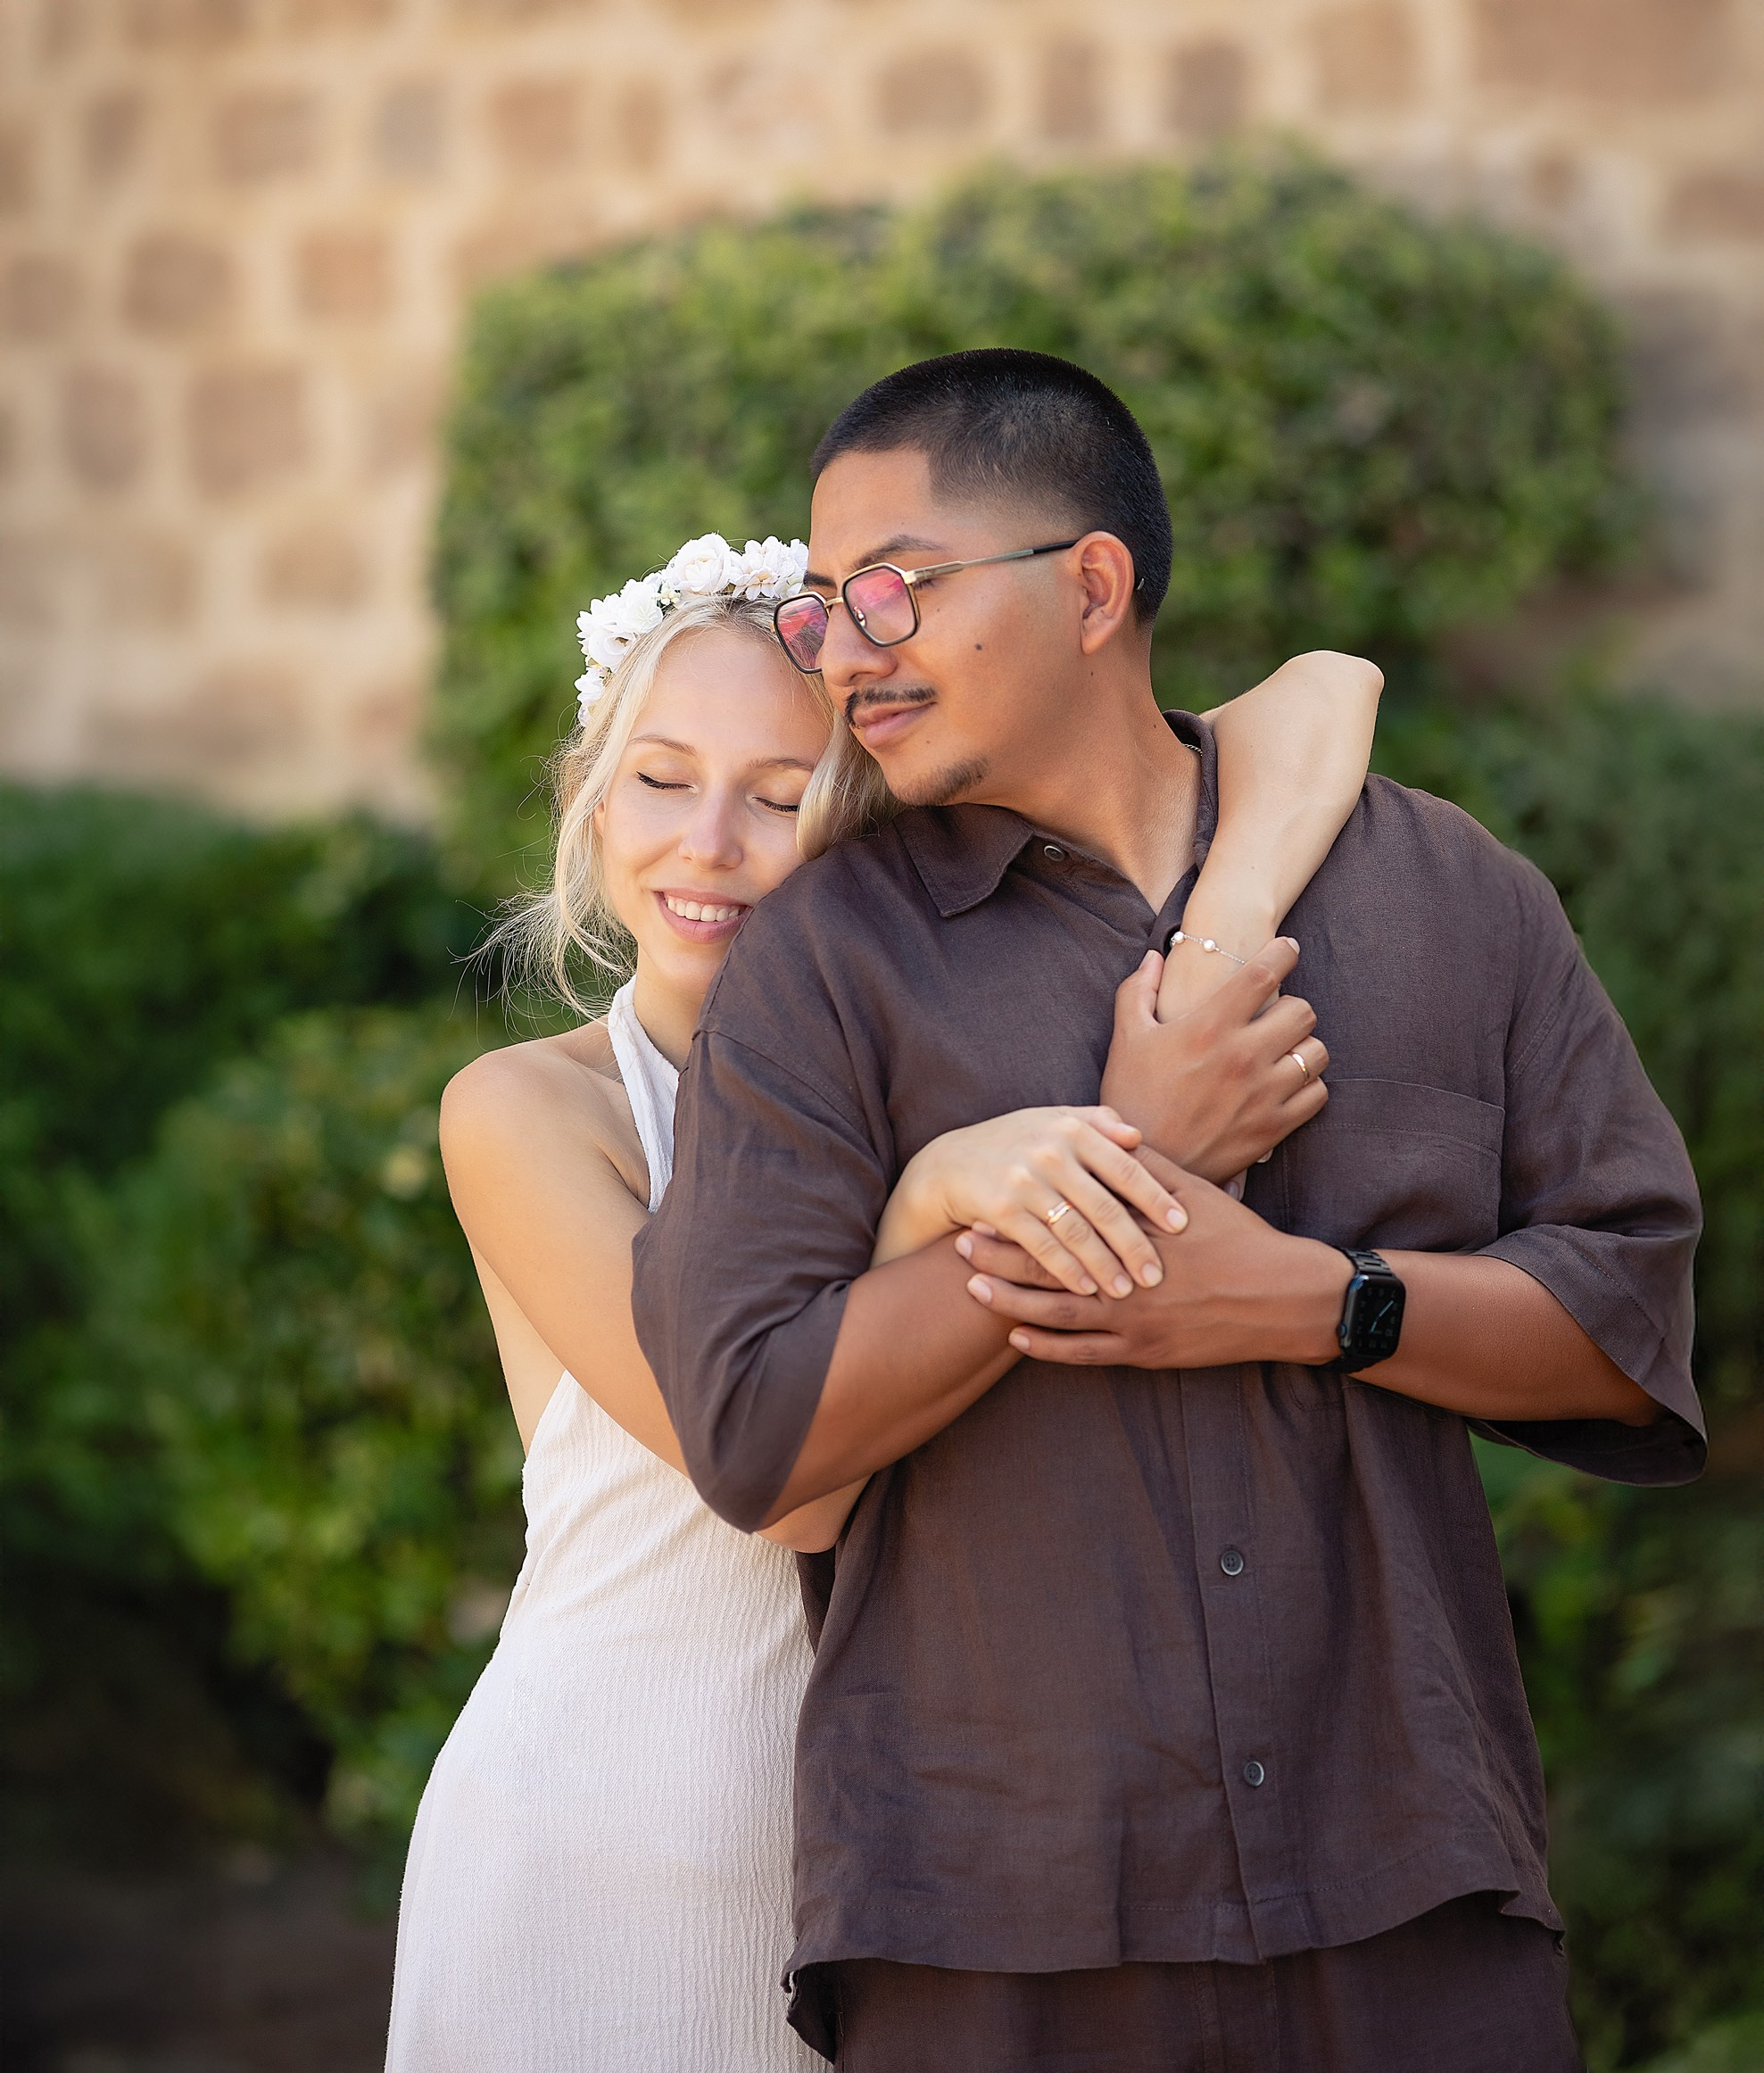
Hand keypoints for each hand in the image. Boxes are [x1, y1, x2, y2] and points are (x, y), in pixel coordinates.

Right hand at [880, 1107, 1186, 1297]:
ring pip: (1076, 1232)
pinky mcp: (1002, 1210)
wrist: (950, 1163)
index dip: (1155, 1199)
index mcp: (1071, 1129)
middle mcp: (1050, 1152)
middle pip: (1106, 1206)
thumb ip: (1097, 1124)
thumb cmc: (1015, 1144)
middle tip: (1158, 1274)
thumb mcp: (1054, 1122)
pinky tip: (1086, 1288)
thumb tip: (1138, 1135)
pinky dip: (1066, 1270)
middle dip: (1134, 1244)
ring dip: (1103, 1266)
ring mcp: (1024, 1181)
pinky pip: (1042, 1246)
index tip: (1181, 1226)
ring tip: (1126, 1290)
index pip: (1126, 1168)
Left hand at [959, 1152, 1348, 1369]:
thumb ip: (1147, 1170)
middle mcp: (1128, 1275)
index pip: (1067, 1217)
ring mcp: (1134, 1318)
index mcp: (1136, 1231)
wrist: (1279, 1296)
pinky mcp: (1144, 1351)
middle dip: (1002, 1252)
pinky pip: (1084, 1353)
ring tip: (973, 1287)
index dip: (1024, 1209)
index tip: (987, 1197)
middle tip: (958, 1243)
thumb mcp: (1194, 1195)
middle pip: (1052, 1263)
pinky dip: (1048, 1347)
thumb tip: (1110, 1137)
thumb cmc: (1239, 1238)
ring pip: (1058, 1311)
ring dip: (1012, 1300)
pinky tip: (1016, 1339)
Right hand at [1100, 939, 1327, 1180]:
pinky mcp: (1274, 1126)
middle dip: (1292, 1006)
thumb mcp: (1126, 1040)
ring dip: (1303, 1046)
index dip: (1283, 953)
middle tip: (1276, 1014)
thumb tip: (1154, 957)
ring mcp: (1263, 1093)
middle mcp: (1243, 1056)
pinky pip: (1316, 1093)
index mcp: (1209, 1026)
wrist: (1146, 1166)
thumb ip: (1137, 992)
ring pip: (1316, 1052)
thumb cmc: (1131, 1098)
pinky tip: (1286, 1084)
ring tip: (1283, 1050)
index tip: (1287, 949)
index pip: (1265, 973)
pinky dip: (1307, 1085)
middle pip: (1303, 1011)